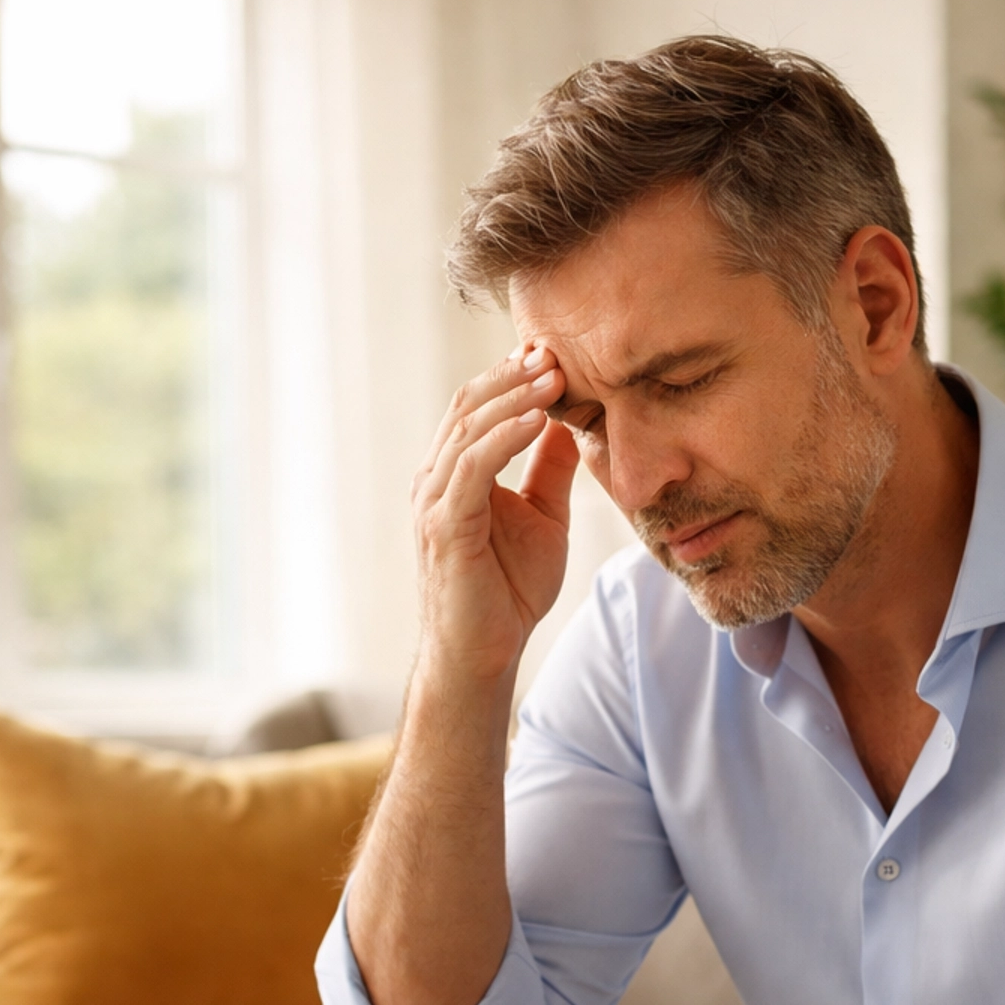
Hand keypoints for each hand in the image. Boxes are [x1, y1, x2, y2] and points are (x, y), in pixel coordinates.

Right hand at [411, 346, 578, 683]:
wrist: (484, 654)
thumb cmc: (509, 593)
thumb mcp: (544, 518)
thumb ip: (549, 470)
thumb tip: (570, 422)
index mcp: (455, 473)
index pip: (478, 407)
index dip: (512, 375)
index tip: (555, 351)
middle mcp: (435, 479)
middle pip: (469, 405)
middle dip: (513, 374)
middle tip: (555, 350)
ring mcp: (434, 500)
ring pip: (469, 429)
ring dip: (513, 398)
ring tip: (553, 375)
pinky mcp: (444, 525)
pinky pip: (473, 468)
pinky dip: (505, 438)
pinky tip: (538, 419)